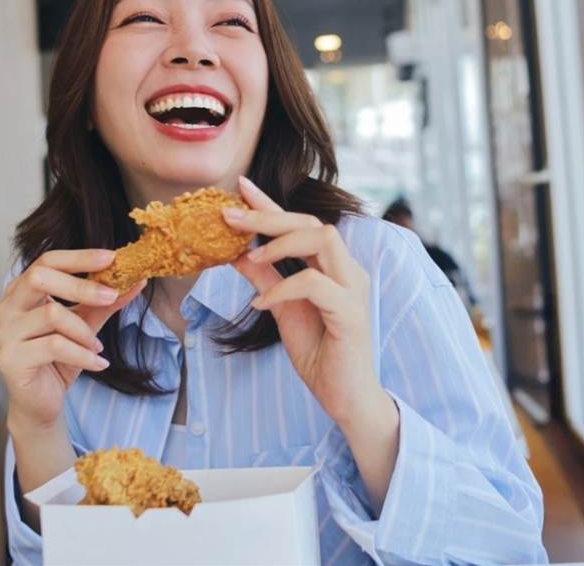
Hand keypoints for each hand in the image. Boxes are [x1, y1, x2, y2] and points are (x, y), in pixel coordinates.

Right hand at [0, 249, 145, 432]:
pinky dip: (83, 354)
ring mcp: (5, 333)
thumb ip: (105, 303)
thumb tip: (138, 280)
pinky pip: (54, 346)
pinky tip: (99, 363)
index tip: (112, 257)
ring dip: (84, 331)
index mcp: (21, 291)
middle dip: (81, 285)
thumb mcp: (86, 325)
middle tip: (111, 296)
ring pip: (51, 314)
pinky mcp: (10, 358)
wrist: (41, 402)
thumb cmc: (60, 358)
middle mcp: (7, 308)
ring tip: (98, 346)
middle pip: (40, 277)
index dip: (79, 257)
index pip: (47, 261)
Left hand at [223, 176, 381, 426]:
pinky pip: (314, 283)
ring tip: (251, 258)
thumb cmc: (321, 354)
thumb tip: (236, 255)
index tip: (241, 186)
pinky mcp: (350, 312)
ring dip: (281, 243)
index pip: (301, 225)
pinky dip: (282, 288)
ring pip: (322, 239)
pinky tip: (260, 304)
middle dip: (268, 215)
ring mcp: (352, 288)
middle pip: (312, 223)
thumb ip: (265, 280)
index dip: (271, 204)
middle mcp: (347, 270)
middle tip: (230, 215)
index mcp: (333, 267)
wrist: (346, 397)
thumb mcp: (282, 310)